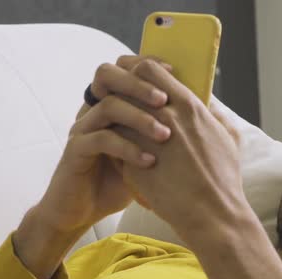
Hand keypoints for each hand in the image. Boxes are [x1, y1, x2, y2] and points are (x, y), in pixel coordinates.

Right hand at [32, 56, 171, 234]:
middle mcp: (94, 110)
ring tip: (165, 135)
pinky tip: (149, 161)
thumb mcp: (148, 150)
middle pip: (108, 75)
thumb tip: (206, 112)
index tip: (173, 72)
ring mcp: (83, 128)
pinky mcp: (75, 151)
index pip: (124, 68)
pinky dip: (128, 148)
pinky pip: (101, 140)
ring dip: (139, 118)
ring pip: (108, 107)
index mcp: (111, 103)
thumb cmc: (121, 179)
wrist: (84, 209)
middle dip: (139, 84)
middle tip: (165, 100)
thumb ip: (167, 128)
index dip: (147, 64)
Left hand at [116, 59, 245, 241]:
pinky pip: (113, 143)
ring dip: (116, 118)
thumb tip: (209, 102)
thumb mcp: (230, 138)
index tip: (139, 83)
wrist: (212, 214)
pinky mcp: (132, 163)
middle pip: (126, 87)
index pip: (150, 71)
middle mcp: (165, 118)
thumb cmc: (224, 178)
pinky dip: (115, 144)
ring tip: (121, 128)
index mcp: (189, 107)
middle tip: (121, 101)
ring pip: (115, 114)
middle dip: (120, 91)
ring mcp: (145, 140)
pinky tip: (122, 153)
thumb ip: (216, 115)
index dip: (139, 72)